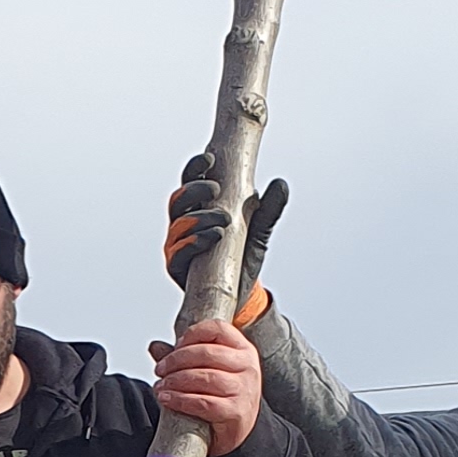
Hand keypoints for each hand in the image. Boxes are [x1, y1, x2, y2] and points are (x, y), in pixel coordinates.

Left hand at [149, 319, 263, 456]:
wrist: (236, 430)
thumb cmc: (223, 396)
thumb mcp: (206, 370)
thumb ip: (182, 358)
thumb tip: (155, 346)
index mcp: (243, 349)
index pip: (218, 329)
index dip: (193, 334)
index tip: (176, 345)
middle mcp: (247, 366)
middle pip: (207, 352)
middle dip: (177, 360)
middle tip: (160, 369)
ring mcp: (244, 389)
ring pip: (205, 377)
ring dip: (176, 381)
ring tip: (161, 386)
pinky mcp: (236, 412)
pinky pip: (204, 403)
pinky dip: (181, 400)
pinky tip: (168, 399)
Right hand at [163, 158, 288, 328]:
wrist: (239, 297)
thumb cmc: (240, 259)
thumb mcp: (258, 233)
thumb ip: (267, 210)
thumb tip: (280, 184)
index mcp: (198, 209)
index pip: (190, 181)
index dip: (196, 168)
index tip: (210, 159)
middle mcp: (182, 225)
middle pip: (178, 200)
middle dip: (194, 190)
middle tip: (215, 189)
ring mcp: (176, 246)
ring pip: (178, 224)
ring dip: (199, 217)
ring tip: (224, 219)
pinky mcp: (177, 268)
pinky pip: (178, 251)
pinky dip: (195, 242)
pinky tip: (214, 236)